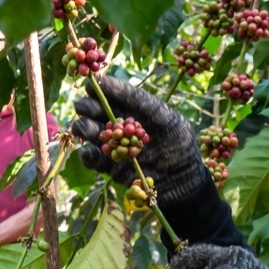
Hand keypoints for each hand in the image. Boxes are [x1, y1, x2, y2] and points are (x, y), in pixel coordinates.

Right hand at [71, 76, 208, 202]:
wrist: (184, 182)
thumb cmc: (181, 146)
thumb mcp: (168, 119)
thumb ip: (144, 103)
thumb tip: (116, 86)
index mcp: (136, 109)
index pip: (116, 95)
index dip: (103, 89)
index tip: (92, 86)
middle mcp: (121, 125)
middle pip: (97, 111)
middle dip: (88, 107)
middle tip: (84, 107)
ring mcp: (114, 145)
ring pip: (90, 132)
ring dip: (84, 128)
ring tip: (86, 128)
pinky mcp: (110, 166)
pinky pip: (92, 159)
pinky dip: (88, 155)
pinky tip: (91, 152)